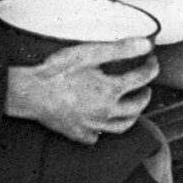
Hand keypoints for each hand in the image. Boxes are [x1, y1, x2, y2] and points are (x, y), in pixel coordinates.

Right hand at [5, 39, 156, 144]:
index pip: (141, 79)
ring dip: (132, 116)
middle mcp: (106, 112)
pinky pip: (97, 137)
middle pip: (136, 107)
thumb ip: (120, 49)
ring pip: (121, 126)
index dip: (151, 68)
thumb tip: (146, 45)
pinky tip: (102, 125)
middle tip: (146, 87)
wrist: (30, 92)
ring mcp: (92, 125)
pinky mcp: (78, 133)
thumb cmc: (57, 71)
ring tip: (133, 108)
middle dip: (145, 95)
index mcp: (111, 90)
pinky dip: (104, 131)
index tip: (152, 61)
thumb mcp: (90, 53)